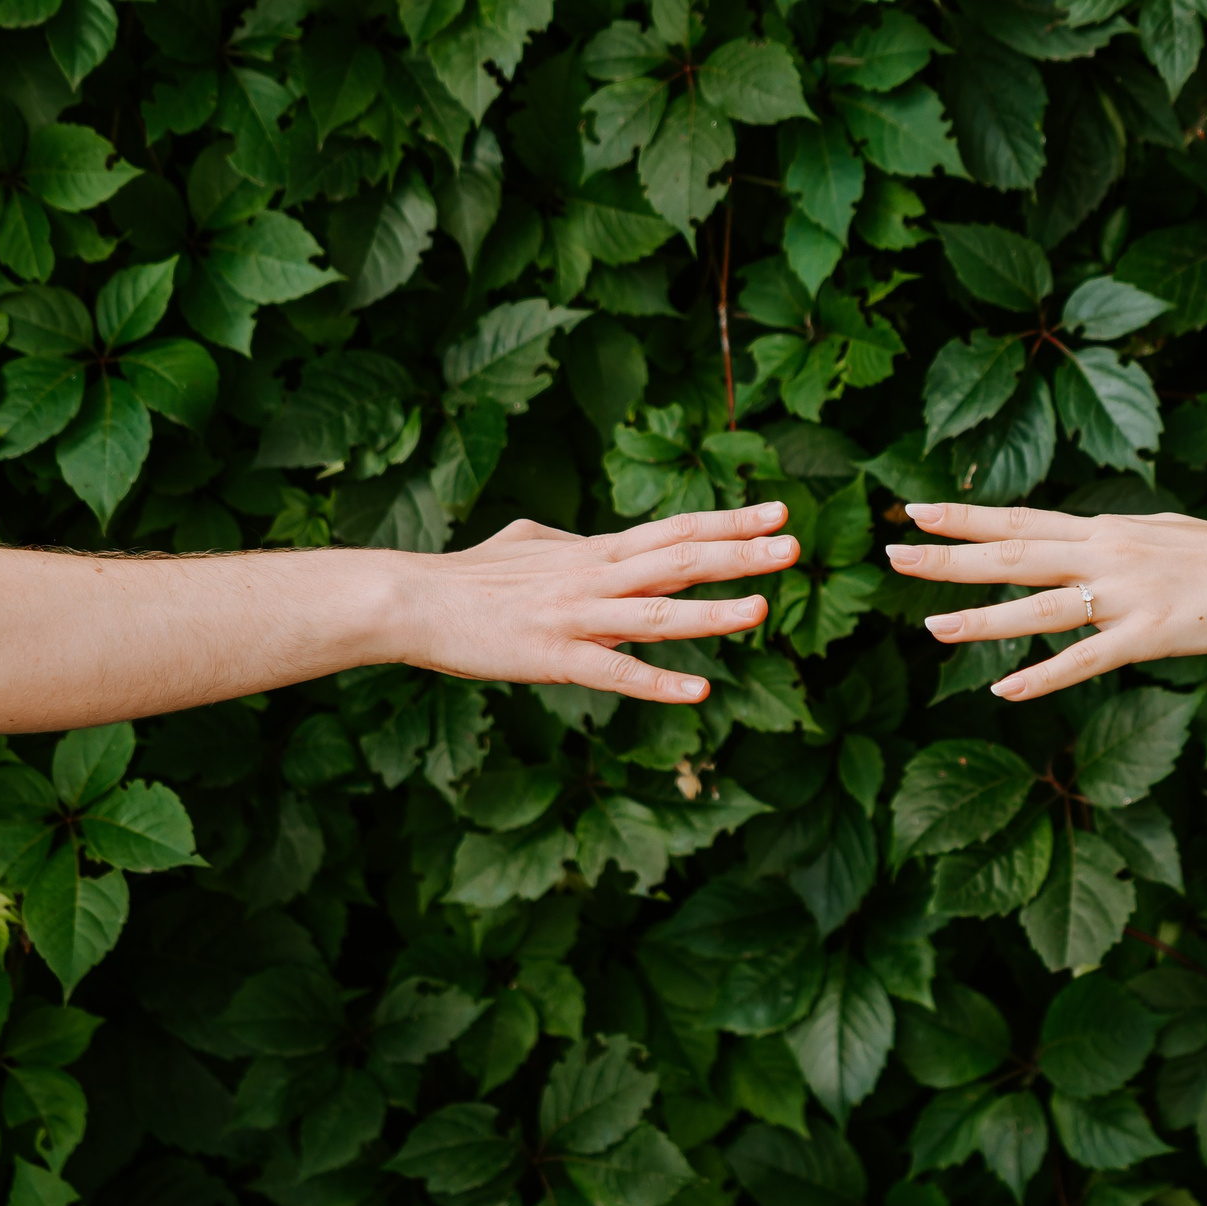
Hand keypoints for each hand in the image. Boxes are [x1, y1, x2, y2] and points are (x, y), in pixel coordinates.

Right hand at [410, 503, 799, 701]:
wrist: (413, 600)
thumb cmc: (468, 577)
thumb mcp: (526, 544)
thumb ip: (566, 542)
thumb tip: (581, 538)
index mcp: (596, 553)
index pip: (675, 530)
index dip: (729, 521)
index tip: (778, 513)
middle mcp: (595, 577)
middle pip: (679, 561)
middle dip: (740, 554)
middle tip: (793, 545)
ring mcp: (576, 618)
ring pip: (656, 614)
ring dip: (712, 612)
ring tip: (763, 609)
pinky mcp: (554, 659)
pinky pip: (614, 674)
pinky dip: (657, 683)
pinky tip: (698, 692)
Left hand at [885, 503, 1206, 698]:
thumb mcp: (1160, 535)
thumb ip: (1113, 542)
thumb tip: (1079, 538)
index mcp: (1105, 530)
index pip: (1020, 518)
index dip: (964, 517)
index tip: (914, 510)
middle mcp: (1107, 554)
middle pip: (1014, 553)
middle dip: (949, 557)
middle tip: (893, 552)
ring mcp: (1128, 595)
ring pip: (1039, 608)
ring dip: (982, 619)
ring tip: (931, 625)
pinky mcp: (1153, 635)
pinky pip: (1087, 660)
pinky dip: (1044, 675)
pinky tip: (1005, 691)